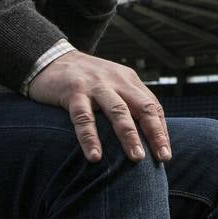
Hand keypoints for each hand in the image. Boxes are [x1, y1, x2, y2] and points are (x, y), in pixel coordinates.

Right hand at [28, 50, 171, 163]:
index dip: (161, 130)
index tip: (165, 154)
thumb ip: (127, 103)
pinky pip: (84, 117)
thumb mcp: (111, 84)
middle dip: (155, 133)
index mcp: (129, 80)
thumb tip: (145, 136)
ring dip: (129, 136)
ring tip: (137, 158)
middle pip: (143, 107)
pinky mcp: (74, 92)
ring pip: (118, 111)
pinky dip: (90, 138)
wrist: (52, 59)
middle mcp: (116, 81)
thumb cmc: (86, 80)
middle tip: (162, 157)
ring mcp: (96, 85)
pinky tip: (94, 156)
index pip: (152, 106)